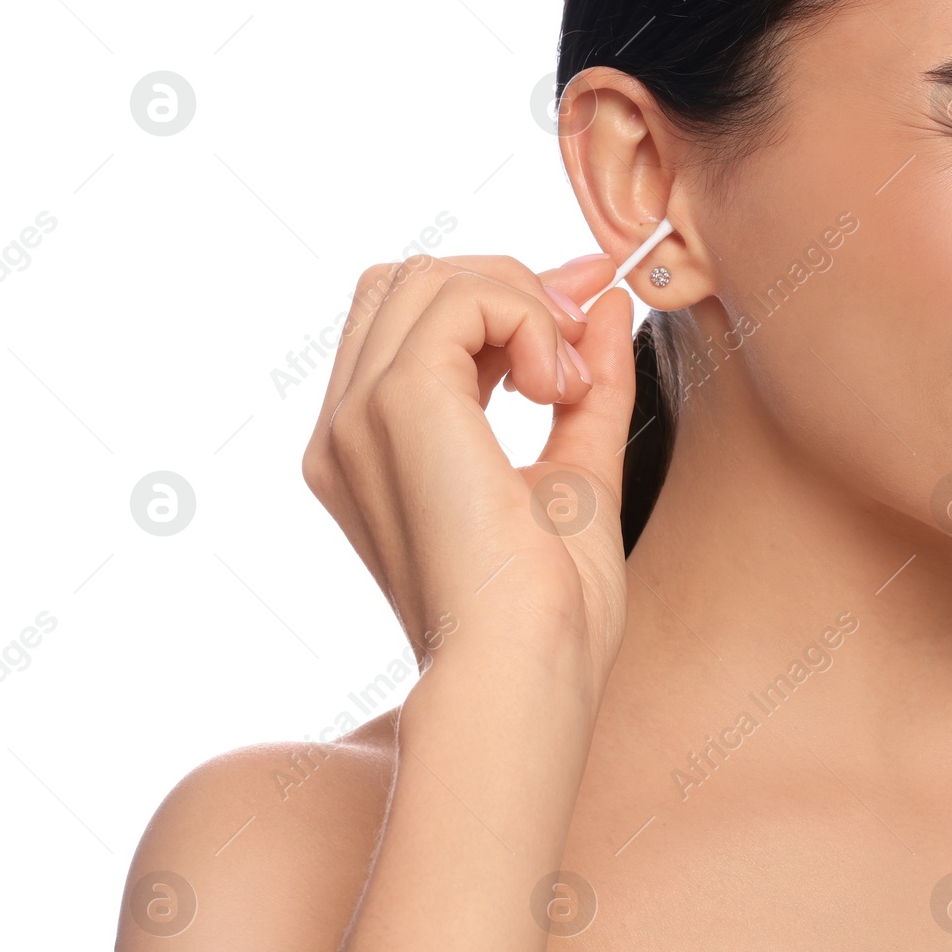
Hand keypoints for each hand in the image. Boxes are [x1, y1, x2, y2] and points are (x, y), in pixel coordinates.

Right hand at [300, 252, 635, 696]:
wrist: (528, 674)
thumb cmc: (549, 612)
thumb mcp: (577, 471)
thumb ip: (585, 384)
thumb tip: (607, 302)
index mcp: (367, 450)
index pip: (408, 318)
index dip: (498, 295)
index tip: (584, 310)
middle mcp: (345, 428)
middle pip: (411, 281)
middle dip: (509, 287)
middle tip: (580, 345)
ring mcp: (360, 415)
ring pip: (431, 278)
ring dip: (522, 302)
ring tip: (567, 385)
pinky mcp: (400, 405)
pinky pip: (461, 300)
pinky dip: (527, 319)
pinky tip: (558, 390)